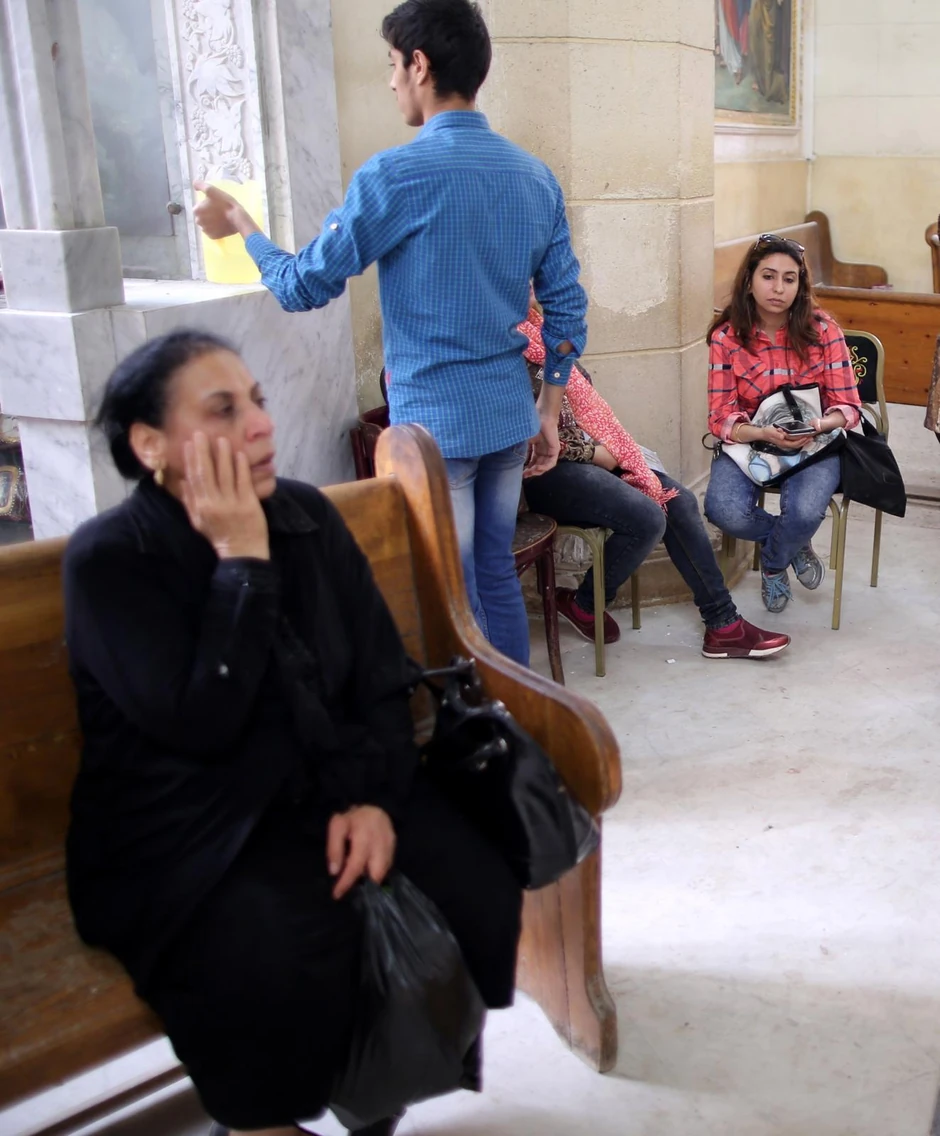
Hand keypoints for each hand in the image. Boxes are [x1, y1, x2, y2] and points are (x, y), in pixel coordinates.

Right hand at [180, 432, 269, 559]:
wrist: (241, 552)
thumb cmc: (219, 536)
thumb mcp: (198, 521)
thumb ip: (189, 501)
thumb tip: (182, 481)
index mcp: (200, 507)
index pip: (193, 479)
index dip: (190, 460)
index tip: (188, 444)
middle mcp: (213, 504)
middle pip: (206, 473)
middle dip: (202, 452)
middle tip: (200, 434)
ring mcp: (231, 503)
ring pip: (224, 474)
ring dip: (222, 455)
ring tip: (221, 439)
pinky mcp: (248, 504)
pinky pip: (243, 481)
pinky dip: (240, 467)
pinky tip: (239, 454)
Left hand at [193, 181, 258, 239]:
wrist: (237, 218)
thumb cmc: (224, 203)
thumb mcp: (212, 190)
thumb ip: (201, 185)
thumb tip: (194, 183)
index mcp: (196, 210)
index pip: (199, 206)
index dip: (207, 205)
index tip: (215, 204)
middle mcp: (198, 221)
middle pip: (202, 216)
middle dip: (208, 213)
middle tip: (219, 211)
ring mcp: (205, 230)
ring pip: (206, 224)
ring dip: (211, 221)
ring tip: (221, 218)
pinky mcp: (212, 237)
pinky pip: (212, 231)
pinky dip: (215, 228)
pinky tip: (222, 224)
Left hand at [327, 805, 395, 899]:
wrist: (375, 804)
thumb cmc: (353, 817)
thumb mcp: (337, 826)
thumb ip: (334, 848)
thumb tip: (334, 872)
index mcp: (363, 836)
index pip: (355, 865)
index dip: (346, 882)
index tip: (337, 894)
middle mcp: (380, 843)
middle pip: (375, 873)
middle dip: (363, 882)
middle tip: (351, 880)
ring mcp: (390, 846)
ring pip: (382, 872)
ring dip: (370, 876)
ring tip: (359, 870)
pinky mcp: (395, 847)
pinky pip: (387, 866)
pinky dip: (377, 870)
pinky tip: (368, 865)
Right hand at [524, 415, 559, 477]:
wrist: (541, 416)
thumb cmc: (532, 425)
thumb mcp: (525, 440)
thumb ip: (521, 449)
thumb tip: (513, 459)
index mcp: (537, 448)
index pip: (533, 462)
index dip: (528, 469)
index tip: (521, 474)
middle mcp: (544, 451)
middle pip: (539, 465)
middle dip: (532, 472)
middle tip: (524, 475)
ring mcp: (550, 451)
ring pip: (545, 466)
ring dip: (538, 471)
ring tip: (530, 472)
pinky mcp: (555, 450)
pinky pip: (551, 463)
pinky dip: (544, 468)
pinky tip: (537, 468)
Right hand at [762, 425, 814, 450]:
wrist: (763, 434)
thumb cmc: (767, 432)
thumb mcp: (771, 432)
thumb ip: (777, 434)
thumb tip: (782, 436)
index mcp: (782, 442)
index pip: (794, 443)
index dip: (800, 441)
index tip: (806, 437)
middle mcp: (785, 444)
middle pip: (797, 445)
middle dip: (804, 442)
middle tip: (811, 437)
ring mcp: (785, 443)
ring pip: (796, 444)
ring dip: (803, 442)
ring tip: (810, 438)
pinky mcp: (786, 441)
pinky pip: (795, 442)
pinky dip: (800, 441)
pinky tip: (803, 438)